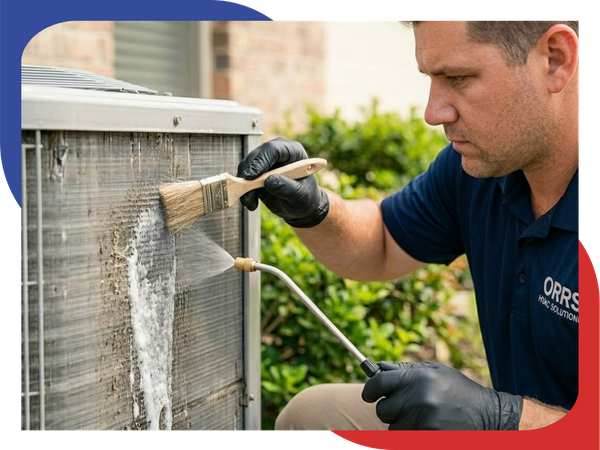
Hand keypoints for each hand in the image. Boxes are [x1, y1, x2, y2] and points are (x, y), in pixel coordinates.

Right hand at [236, 137, 328, 227]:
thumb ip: (287, 187)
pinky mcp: (257, 173)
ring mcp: (265, 162)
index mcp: (293, 152)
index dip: (261, 160)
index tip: (252, 175)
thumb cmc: (306, 197)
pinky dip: (244, 191)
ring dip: (245, 185)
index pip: (274, 149)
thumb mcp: (300, 195)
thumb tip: (268, 181)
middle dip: (249, 172)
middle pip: (256, 155)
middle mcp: (277, 153)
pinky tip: (250, 203)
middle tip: (247, 188)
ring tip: (250, 201)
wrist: (300, 207)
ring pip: (247, 166)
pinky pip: (244, 178)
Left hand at [362, 361, 522, 429]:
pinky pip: (405, 439)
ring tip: (422, 419)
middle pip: (382, 410)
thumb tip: (377, 369)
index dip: (370, 389)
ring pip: (393, 428)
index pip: (378, 383)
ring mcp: (423, 422)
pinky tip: (428, 429)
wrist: (490, 418)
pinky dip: (411, 436)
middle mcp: (418, 399)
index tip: (368, 394)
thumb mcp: (436, 372)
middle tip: (405, 407)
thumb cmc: (459, 391)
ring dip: (401, 425)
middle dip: (390, 409)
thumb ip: (405, 370)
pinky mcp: (427, 438)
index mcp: (418, 378)